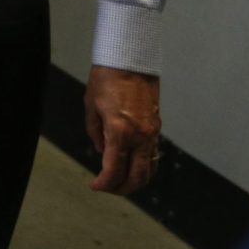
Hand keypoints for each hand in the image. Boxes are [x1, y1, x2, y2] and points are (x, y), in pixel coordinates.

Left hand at [84, 65, 161, 194]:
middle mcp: (140, 136)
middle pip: (137, 177)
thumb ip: (96, 133)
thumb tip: (101, 151)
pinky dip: (144, 165)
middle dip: (122, 188)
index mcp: (119, 132)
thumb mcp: (91, 107)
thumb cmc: (105, 80)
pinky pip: (153, 154)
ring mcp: (152, 133)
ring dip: (136, 180)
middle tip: (108, 188)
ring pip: (149, 168)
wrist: (130, 60)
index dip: (104, 183)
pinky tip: (132, 164)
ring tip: (119, 180)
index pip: (114, 169)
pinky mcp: (157, 127)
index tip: (95, 186)